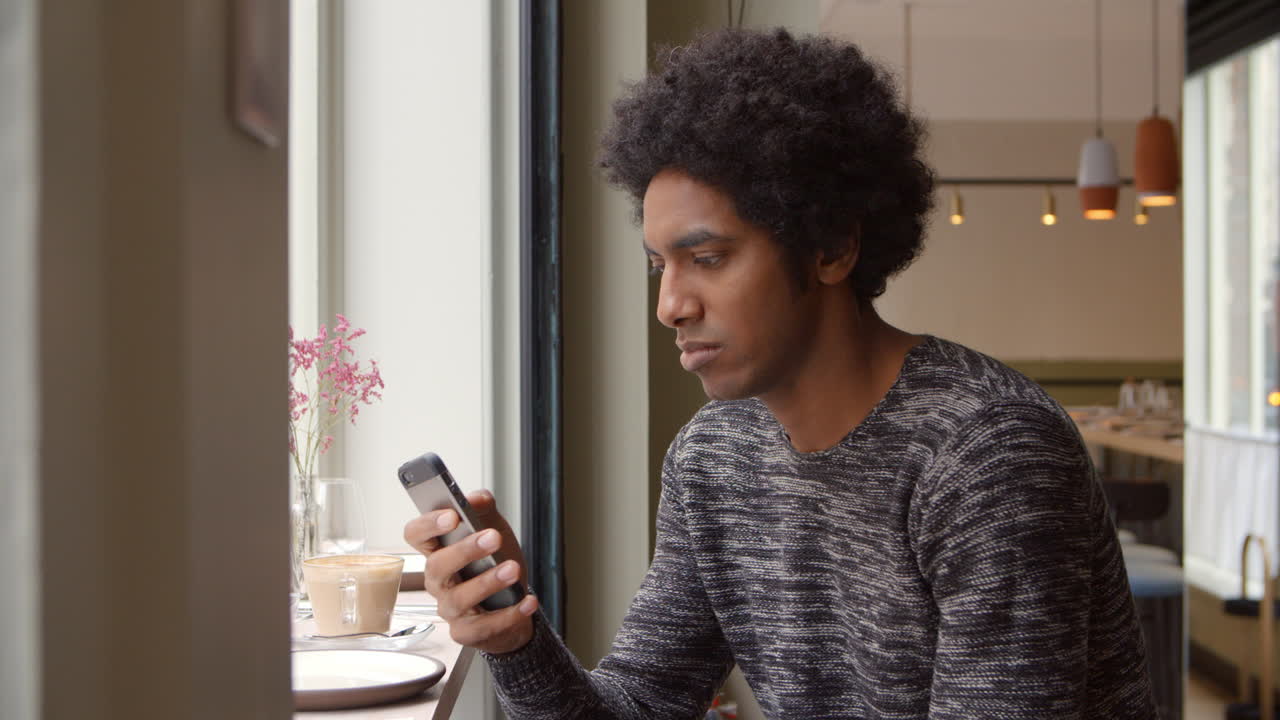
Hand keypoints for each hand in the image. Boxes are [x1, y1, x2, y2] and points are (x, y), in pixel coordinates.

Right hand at [403, 489, 538, 654]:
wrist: (513, 603)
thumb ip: (484, 511)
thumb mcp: (494, 530)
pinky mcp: (466, 632)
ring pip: (459, 598)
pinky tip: (527, 600)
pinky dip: (509, 614)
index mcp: (438, 551)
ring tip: (513, 569)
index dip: (428, 524)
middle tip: (493, 537)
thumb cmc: (495, 564)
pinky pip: (484, 626)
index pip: (416, 535)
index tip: (451, 515)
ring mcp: (450, 608)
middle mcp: (438, 581)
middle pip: (437, 566)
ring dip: (488, 582)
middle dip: (465, 550)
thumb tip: (477, 497)